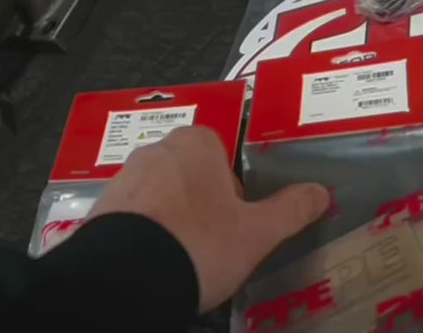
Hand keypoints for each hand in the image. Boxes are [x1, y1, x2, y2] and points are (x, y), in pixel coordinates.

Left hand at [87, 126, 328, 311]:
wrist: (126, 278)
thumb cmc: (200, 243)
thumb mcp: (257, 232)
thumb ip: (291, 209)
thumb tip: (322, 192)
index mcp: (197, 144)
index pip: (222, 153)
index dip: (233, 188)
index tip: (237, 220)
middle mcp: (157, 150)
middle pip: (190, 172)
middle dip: (202, 202)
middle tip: (214, 242)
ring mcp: (124, 178)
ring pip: (161, 195)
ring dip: (172, 218)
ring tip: (184, 257)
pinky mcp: (100, 208)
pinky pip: (133, 217)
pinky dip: (145, 234)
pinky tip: (154, 263)